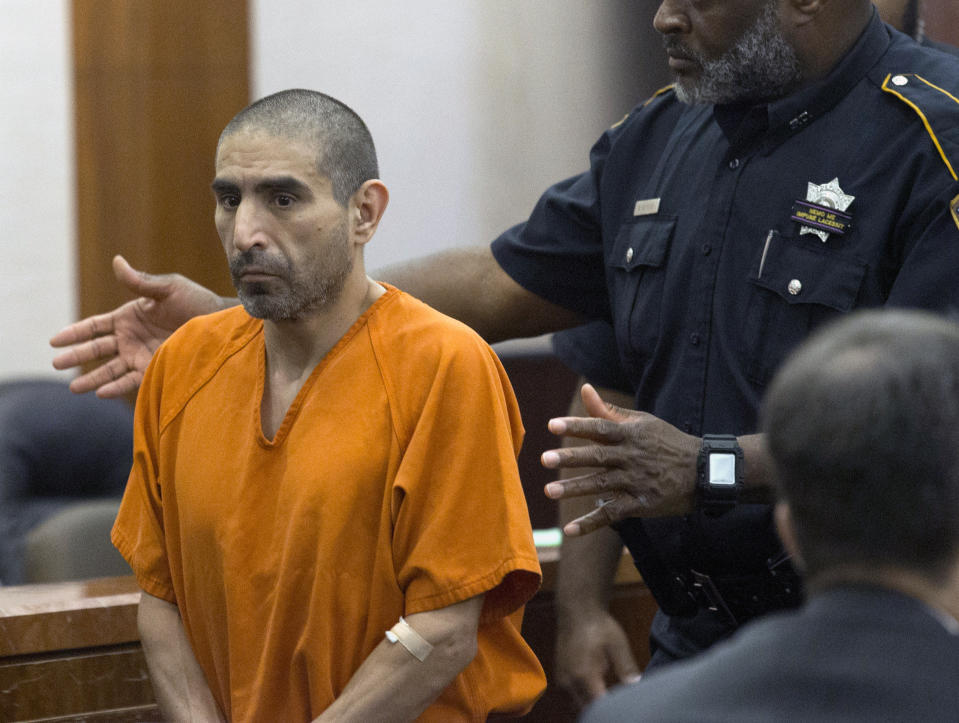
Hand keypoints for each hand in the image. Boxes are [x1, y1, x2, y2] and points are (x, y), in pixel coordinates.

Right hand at [50, 255, 227, 397]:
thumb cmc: (196, 302)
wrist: (221, 324)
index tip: (54, 341)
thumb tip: (117, 261)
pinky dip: (117, 387)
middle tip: (55, 364)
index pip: (94, 326)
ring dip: (92, 378)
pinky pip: (132, 380)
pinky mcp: (155, 369)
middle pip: (96, 349)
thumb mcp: (168, 289)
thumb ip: (140, 282)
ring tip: (73, 388)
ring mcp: (141, 355)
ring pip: (110, 369)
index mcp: (129, 317)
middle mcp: (131, 338)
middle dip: (76, 356)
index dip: (74, 333)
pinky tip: (102, 392)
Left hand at [542, 384, 699, 534]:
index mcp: (630, 434)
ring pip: (601, 485)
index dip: (576, 426)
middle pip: (597, 456)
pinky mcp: (640, 504)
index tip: (552, 425)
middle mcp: (631, 457)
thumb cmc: (666, 442)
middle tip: (545, 459)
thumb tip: (585, 389)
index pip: (600, 427)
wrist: (704, 471)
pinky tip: (569, 530)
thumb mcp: (642, 423)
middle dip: (571, 458)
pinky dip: (590, 523)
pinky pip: (612, 513)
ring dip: (575, 489)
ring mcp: (635, 481)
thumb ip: (608, 410)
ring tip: (549, 491)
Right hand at [555, 610, 640, 706]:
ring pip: (580, 705)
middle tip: (620, 702)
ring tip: (609, 691)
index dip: (612, 709)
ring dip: (593, 703)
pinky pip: (574, 696)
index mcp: (583, 673)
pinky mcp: (560, 677)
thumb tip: (636, 683)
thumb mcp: (617, 642)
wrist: (576, 611)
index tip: (624, 707)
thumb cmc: (598, 625)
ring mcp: (562, 680)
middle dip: (603, 708)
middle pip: (588, 709)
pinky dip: (586, 696)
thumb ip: (625, 665)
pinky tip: (599, 684)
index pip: (598, 706)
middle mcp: (568, 680)